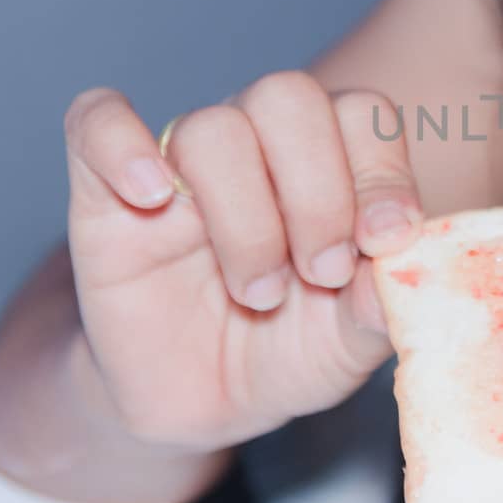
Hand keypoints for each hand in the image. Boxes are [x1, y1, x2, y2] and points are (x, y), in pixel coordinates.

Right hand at [63, 74, 421, 451]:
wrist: (199, 403)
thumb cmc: (285, 351)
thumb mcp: (348, 343)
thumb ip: (380, 301)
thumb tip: (406, 257)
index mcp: (331, 159)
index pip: (362, 114)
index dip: (381, 173)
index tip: (386, 242)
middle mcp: (258, 142)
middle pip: (288, 98)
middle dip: (317, 193)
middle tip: (321, 274)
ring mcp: (180, 161)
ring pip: (213, 129)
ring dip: (246, 218)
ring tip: (260, 293)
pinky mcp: (104, 191)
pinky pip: (96, 123)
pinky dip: (121, 145)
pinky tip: (151, 197)